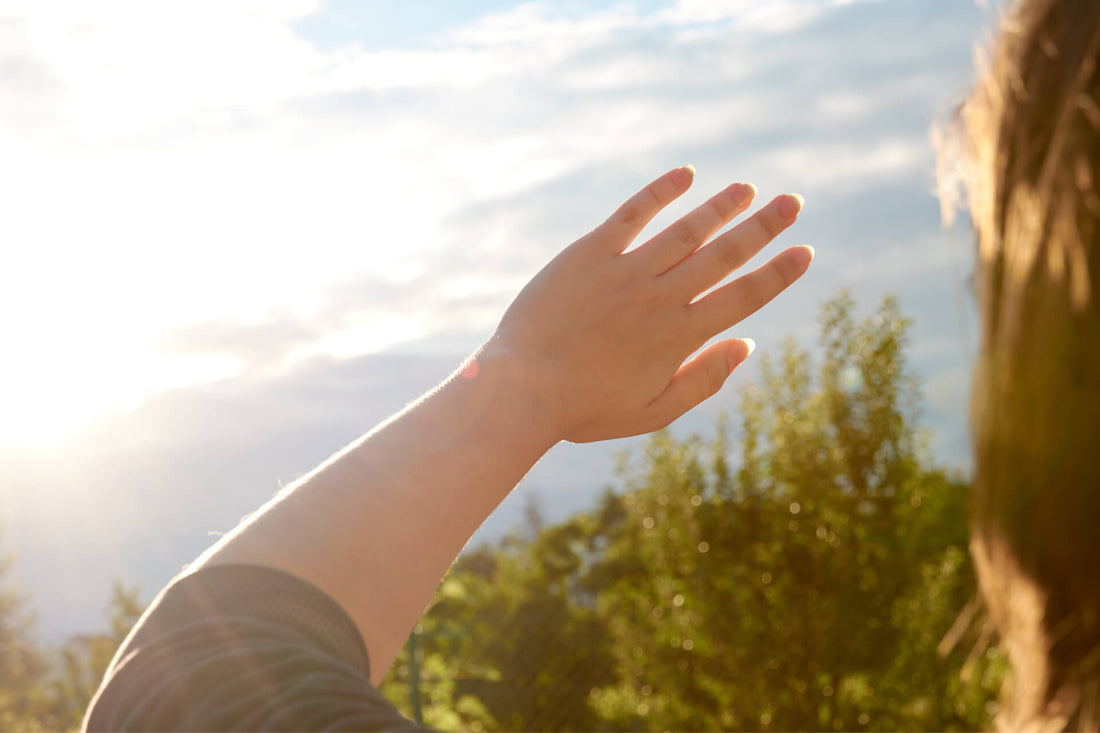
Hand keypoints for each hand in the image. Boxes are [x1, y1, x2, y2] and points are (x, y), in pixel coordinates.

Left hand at [488, 166, 812, 442]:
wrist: (521, 389)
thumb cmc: (584, 407)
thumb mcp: (652, 412)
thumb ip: (703, 381)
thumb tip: (746, 345)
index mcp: (679, 337)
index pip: (743, 297)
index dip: (778, 274)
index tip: (805, 252)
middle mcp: (660, 297)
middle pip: (724, 255)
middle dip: (763, 227)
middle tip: (793, 203)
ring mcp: (625, 271)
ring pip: (686, 230)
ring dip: (721, 207)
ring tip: (748, 188)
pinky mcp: (589, 253)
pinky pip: (632, 214)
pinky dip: (661, 192)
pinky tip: (686, 175)